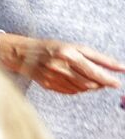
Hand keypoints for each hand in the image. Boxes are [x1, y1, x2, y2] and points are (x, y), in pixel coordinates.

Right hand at [0, 34, 124, 93]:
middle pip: (88, 83)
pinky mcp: (48, 85)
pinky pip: (70, 91)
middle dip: (100, 84)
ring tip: (91, 79)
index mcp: (68, 54)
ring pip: (81, 89)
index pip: (93, 71)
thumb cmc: (52, 47)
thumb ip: (99, 58)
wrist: (23, 53)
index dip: (107, 79)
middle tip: (106, 81)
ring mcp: (53, 77)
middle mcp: (60, 67)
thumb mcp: (76, 47)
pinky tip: (77, 81)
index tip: (117, 83)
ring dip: (90, 86)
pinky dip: (78, 88)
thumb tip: (120, 67)